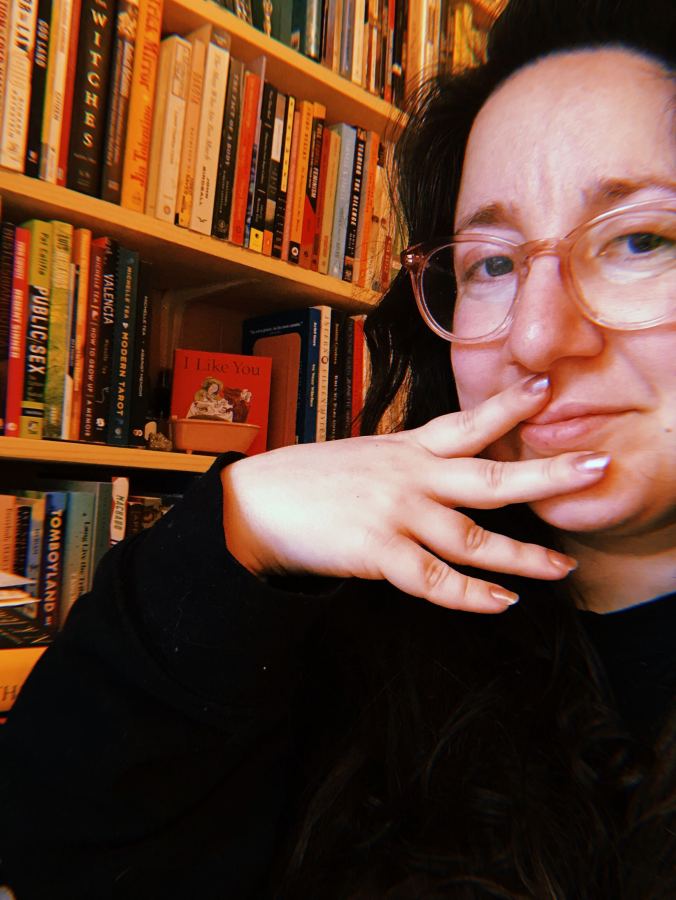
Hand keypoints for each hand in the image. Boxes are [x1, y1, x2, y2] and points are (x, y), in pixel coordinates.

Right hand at [220, 375, 609, 612]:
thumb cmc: (308, 479)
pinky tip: (501, 603)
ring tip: (561, 567)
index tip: (547, 389)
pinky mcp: (377, 551)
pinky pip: (435, 581)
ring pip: (473, 538)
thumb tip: (444, 473)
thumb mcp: (365, 456)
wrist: (252, 503)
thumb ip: (408, 463)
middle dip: (548, 475)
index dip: (509, 406)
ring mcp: (396, 513)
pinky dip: (472, 596)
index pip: (468, 423)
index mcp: (407, 448)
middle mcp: (410, 476)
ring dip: (523, 556)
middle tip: (595, 467)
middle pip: (492, 477)